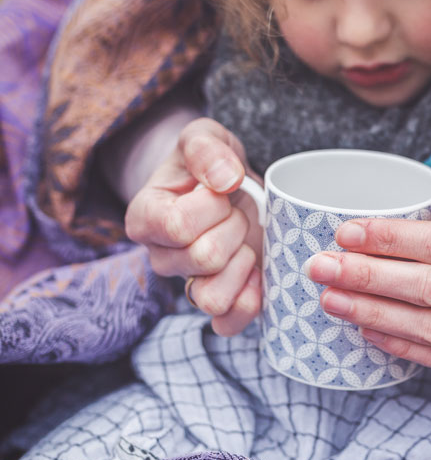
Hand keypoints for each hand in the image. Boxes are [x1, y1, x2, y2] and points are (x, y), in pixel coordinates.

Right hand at [125, 118, 262, 334]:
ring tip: (243, 240)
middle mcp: (160, 258)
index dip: (212, 205)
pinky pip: (228, 322)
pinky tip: (257, 270)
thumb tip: (224, 180)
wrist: (229, 186)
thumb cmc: (210, 163)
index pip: (178, 226)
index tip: (220, 190)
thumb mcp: (204, 137)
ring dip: (241, 264)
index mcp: (145, 218)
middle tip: (235, 212)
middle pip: (204, 258)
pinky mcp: (218, 304)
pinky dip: (250, 300)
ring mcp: (187, 285)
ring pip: (213, 298)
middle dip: (234, 227)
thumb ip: (206, 148)